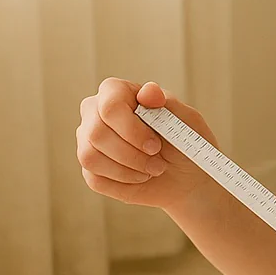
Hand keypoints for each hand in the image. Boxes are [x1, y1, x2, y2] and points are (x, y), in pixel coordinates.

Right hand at [77, 79, 218, 211]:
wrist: (187, 178)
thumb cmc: (185, 143)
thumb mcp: (186, 121)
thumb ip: (167, 103)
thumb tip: (148, 91)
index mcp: (117, 93)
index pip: (110, 106)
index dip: (132, 129)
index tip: (155, 145)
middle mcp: (95, 113)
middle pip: (96, 133)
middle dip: (132, 154)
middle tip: (158, 162)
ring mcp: (88, 141)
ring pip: (90, 157)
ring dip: (128, 170)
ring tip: (152, 169)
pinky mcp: (89, 169)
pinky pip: (95, 179)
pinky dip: (124, 183)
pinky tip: (139, 177)